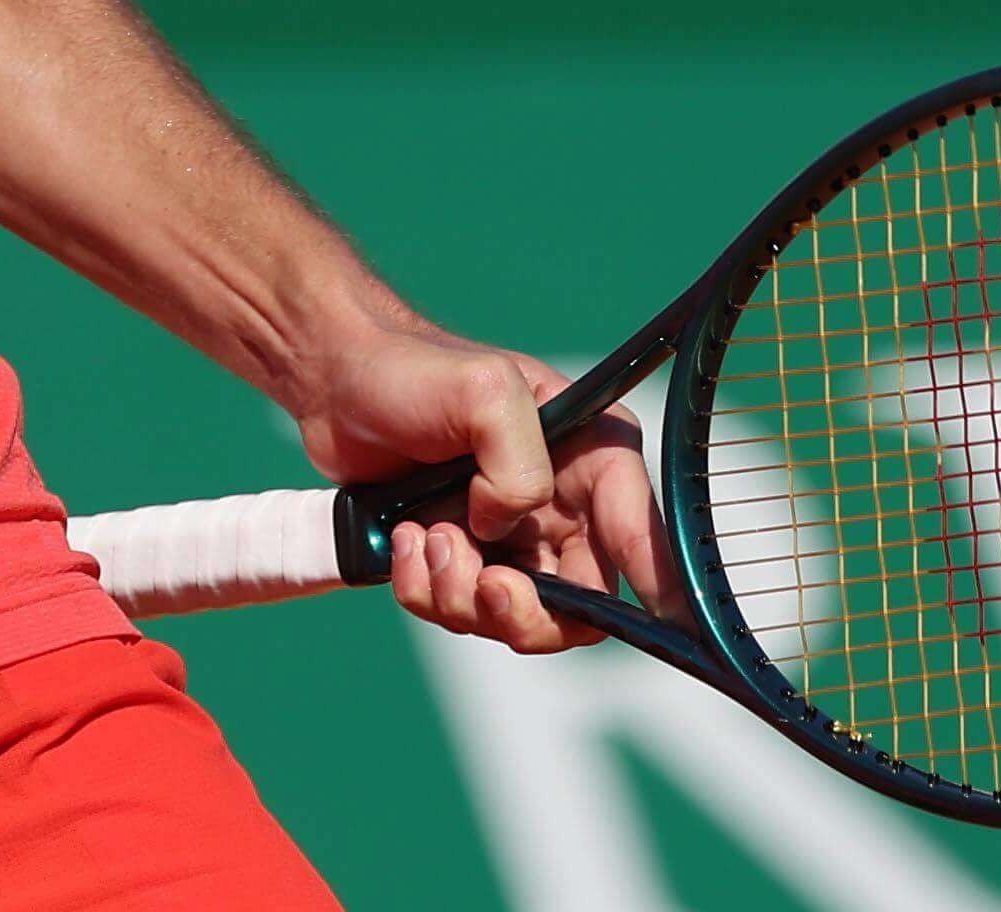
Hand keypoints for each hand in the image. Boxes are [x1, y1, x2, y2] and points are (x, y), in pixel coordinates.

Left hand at [290, 316, 679, 653]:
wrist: (337, 381)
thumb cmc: (413, 370)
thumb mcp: (483, 391)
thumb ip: (518, 464)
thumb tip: (504, 530)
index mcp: (592, 457)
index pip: (643, 538)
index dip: (662, 593)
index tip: (663, 630)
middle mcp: (563, 506)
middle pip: (584, 608)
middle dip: (529, 611)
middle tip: (486, 583)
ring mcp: (512, 540)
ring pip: (516, 619)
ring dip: (462, 592)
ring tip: (425, 534)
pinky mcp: (463, 561)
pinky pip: (458, 612)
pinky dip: (426, 590)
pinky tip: (404, 539)